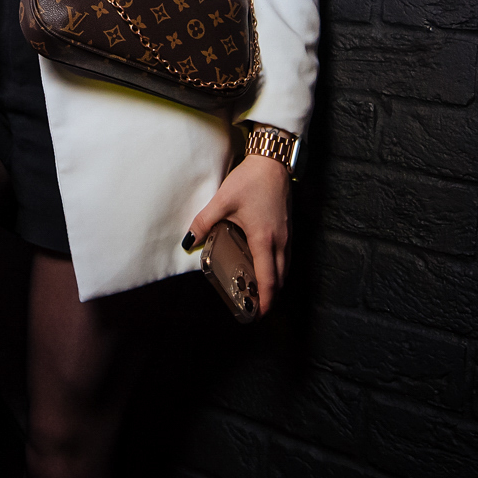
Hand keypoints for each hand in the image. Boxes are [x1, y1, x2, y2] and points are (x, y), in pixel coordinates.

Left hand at [185, 151, 289, 315]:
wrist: (273, 161)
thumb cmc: (250, 180)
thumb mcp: (223, 201)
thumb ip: (204, 222)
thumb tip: (189, 241)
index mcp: (264, 239)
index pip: (268, 279)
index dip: (265, 301)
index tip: (258, 315)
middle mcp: (280, 241)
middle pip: (280, 278)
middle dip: (271, 296)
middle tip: (256, 307)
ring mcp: (288, 234)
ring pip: (286, 267)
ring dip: (276, 282)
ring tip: (260, 291)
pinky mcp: (289, 227)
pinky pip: (287, 256)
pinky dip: (279, 268)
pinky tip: (265, 265)